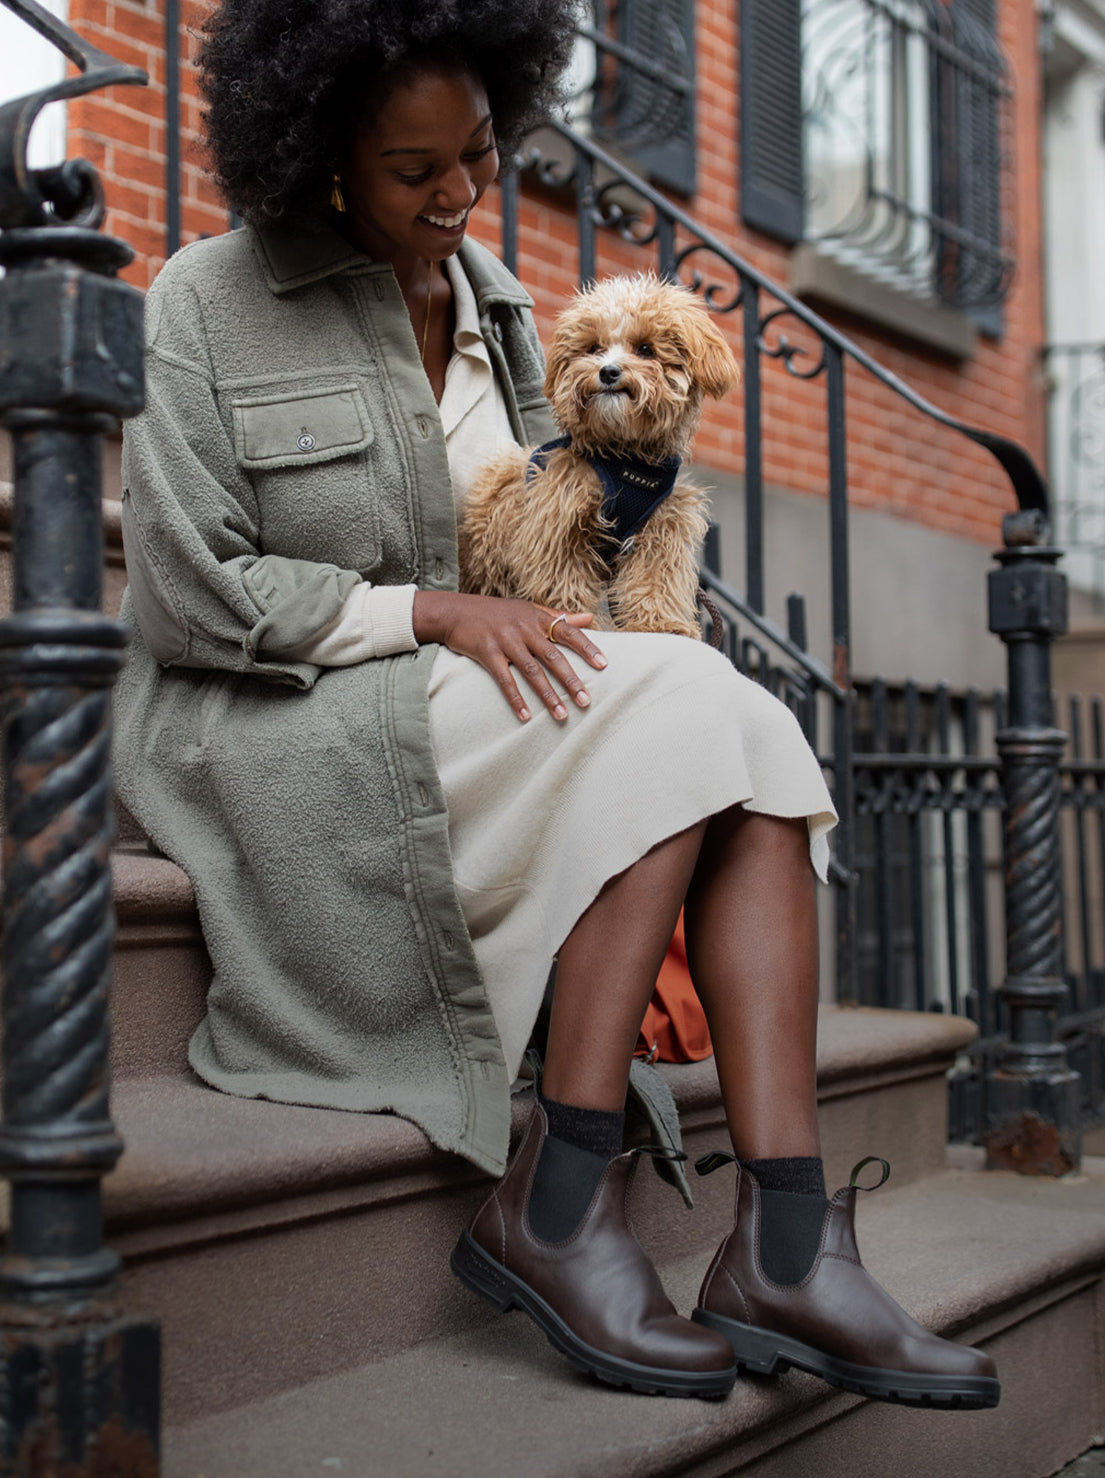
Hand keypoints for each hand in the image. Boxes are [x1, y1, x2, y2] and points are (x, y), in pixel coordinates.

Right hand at [412, 591, 606, 722]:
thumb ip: (559, 616)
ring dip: (548, 695)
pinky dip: (515, 699)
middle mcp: (524, 629)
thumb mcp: (528, 609)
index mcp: (537, 618)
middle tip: (586, 701)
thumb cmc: (496, 612)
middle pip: (553, 656)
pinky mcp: (487, 652)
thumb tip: (590, 618)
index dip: (587, 648)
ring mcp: (505, 641)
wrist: (455, 611)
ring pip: (532, 671)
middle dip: (571, 680)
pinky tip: (525, 716)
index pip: (568, 632)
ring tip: (562, 715)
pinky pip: (504, 679)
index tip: (604, 665)